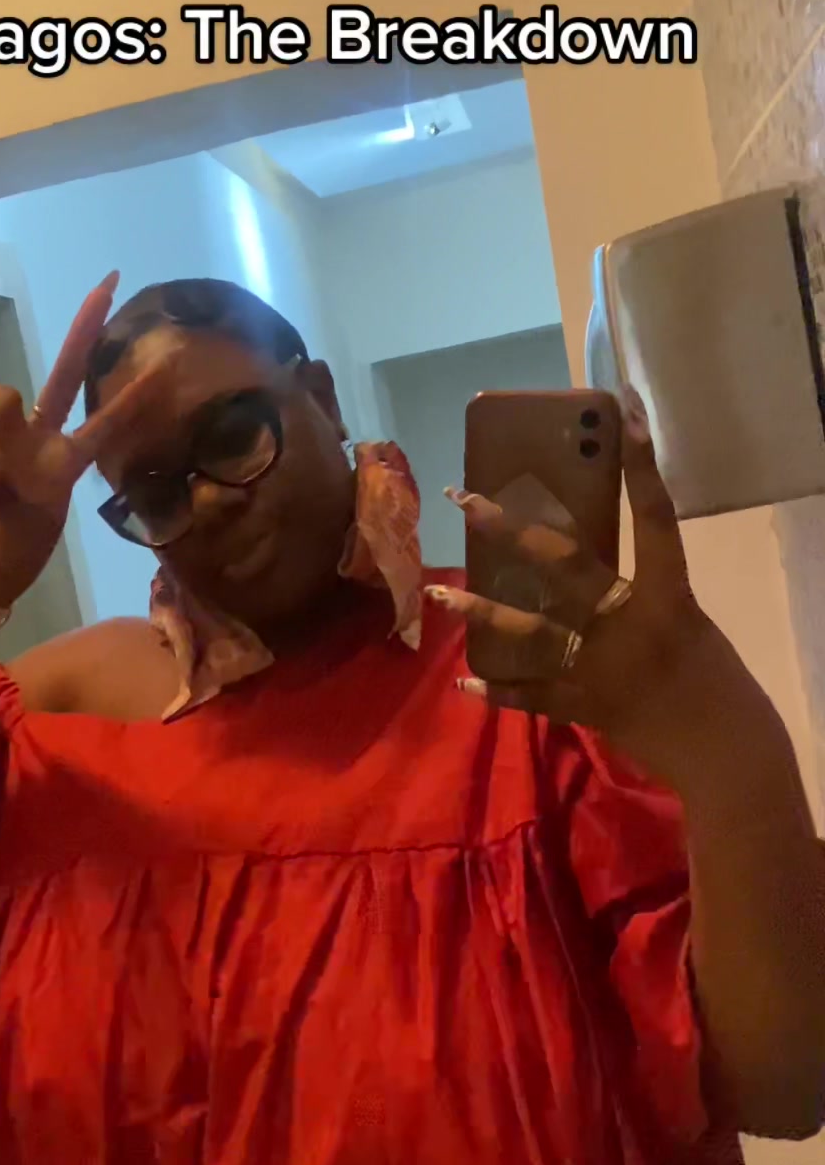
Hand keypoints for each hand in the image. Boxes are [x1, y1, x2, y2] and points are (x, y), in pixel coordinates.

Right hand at [0, 272, 161, 608]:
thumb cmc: (18, 542)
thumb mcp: (38, 510)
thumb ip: (30, 463)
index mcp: (67, 457)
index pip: (106, 417)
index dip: (134, 392)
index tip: (168, 363)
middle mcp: (39, 436)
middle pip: (65, 373)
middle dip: (86, 328)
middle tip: (111, 282)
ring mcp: (2, 435)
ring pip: (0, 402)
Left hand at [427, 393, 758, 785]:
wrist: (726, 751)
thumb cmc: (717, 681)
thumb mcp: (688, 622)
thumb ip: (643, 594)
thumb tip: (587, 575)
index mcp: (670, 595)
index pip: (656, 518)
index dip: (641, 467)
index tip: (624, 414)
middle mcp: (629, 622)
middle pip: (563, 564)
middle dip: (510, 529)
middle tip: (464, 498)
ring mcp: (602, 665)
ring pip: (530, 630)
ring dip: (481, 610)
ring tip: (438, 593)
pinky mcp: (585, 706)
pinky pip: (531, 696)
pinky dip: (498, 690)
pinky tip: (463, 682)